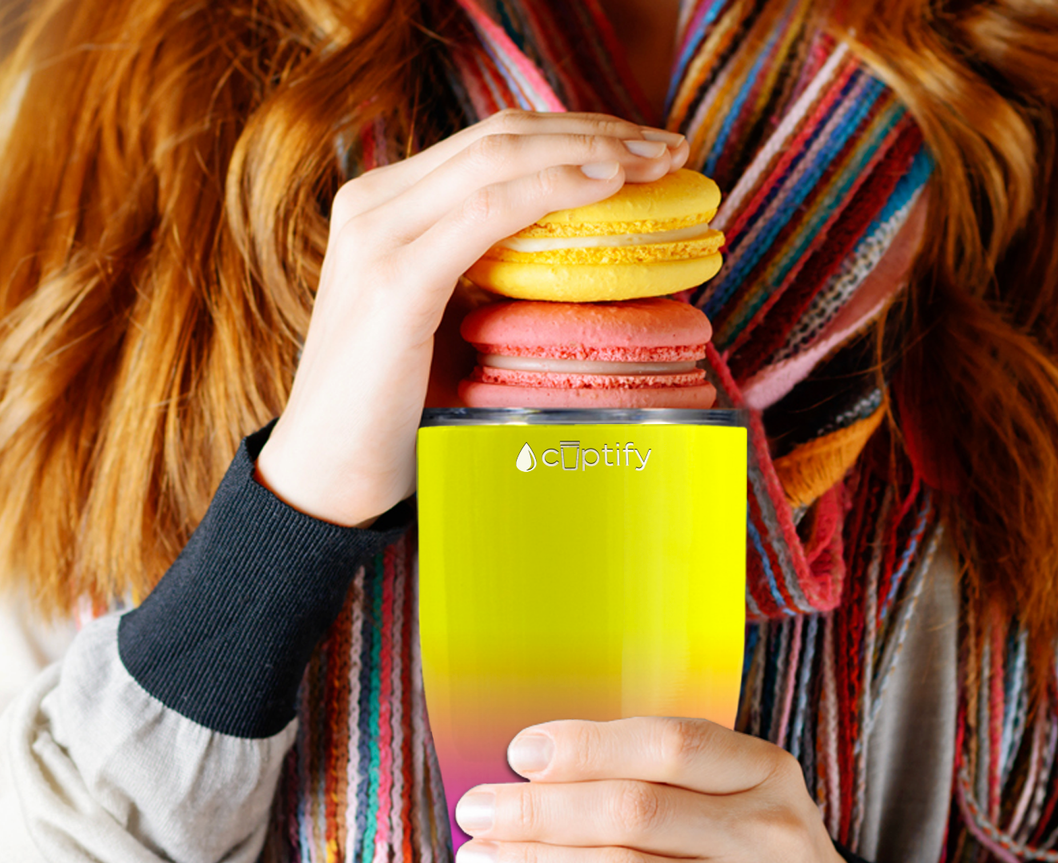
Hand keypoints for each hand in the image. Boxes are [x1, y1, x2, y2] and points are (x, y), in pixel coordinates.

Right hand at [254, 110, 688, 526]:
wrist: (327, 475)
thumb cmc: (392, 411)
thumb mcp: (445, 324)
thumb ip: (487, 279)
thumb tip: (574, 264)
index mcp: (386, 208)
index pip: (492, 144)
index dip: (573, 133)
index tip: (641, 148)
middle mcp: (375, 204)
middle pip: (503, 136)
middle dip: (595, 130)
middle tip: (667, 147)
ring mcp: (378, 236)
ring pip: (500, 158)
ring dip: (590, 150)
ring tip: (656, 160)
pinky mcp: (394, 281)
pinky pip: (487, 214)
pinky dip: (552, 190)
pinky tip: (605, 186)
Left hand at [453, 717, 862, 862]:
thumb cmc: (761, 862)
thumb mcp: (744, 799)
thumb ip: (668, 777)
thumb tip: (539, 768)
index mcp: (765, 772)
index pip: (668, 743)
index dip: (586, 744)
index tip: (521, 752)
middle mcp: (768, 833)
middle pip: (632, 809)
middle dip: (538, 809)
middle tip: (477, 811)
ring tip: (479, 860)